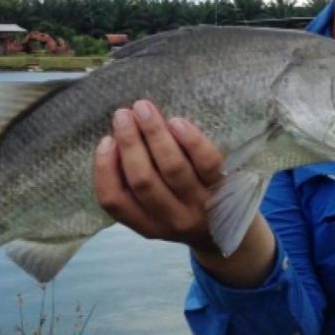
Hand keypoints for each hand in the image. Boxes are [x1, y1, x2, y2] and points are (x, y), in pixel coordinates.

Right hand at [93, 99, 224, 250]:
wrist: (230, 226)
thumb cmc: (181, 207)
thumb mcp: (154, 211)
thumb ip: (132, 184)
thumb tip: (117, 138)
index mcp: (146, 225)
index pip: (114, 201)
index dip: (105, 169)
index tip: (106, 140)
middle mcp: (171, 219)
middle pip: (143, 180)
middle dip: (130, 143)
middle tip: (123, 114)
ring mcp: (199, 205)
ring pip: (173, 167)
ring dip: (154, 134)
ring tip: (144, 108)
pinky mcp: (223, 188)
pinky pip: (206, 162)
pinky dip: (190, 141)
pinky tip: (176, 122)